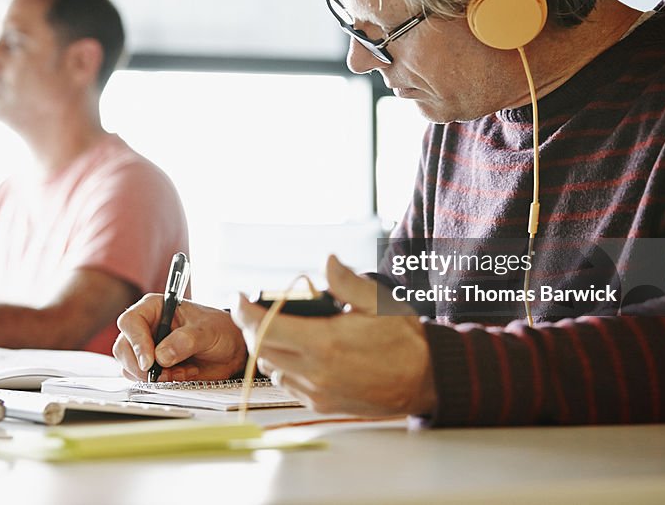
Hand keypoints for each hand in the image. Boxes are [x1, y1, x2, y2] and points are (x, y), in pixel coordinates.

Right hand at [113, 294, 247, 381]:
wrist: (231, 350)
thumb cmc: (220, 330)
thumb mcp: (207, 331)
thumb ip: (185, 340)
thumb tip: (161, 356)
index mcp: (155, 308)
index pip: (130, 322)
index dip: (137, 342)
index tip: (150, 361)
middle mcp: (146, 327)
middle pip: (123, 347)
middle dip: (142, 366)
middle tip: (166, 374)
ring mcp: (147, 348)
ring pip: (130, 367)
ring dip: (155, 376)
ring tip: (183, 371)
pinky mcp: (152, 367)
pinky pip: (143, 380)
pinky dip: (161, 382)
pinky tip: (183, 374)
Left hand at [232, 255, 435, 417]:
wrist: (425, 379)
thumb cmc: (404, 340)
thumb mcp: (379, 302)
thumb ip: (346, 281)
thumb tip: (326, 261)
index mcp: (325, 343)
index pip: (266, 327)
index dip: (244, 311)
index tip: (239, 297)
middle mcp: (315, 371)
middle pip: (262, 349)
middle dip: (254, 326)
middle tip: (260, 311)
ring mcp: (318, 391)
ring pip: (272, 368)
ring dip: (269, 348)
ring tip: (283, 330)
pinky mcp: (323, 404)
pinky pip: (288, 385)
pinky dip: (284, 367)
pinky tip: (300, 354)